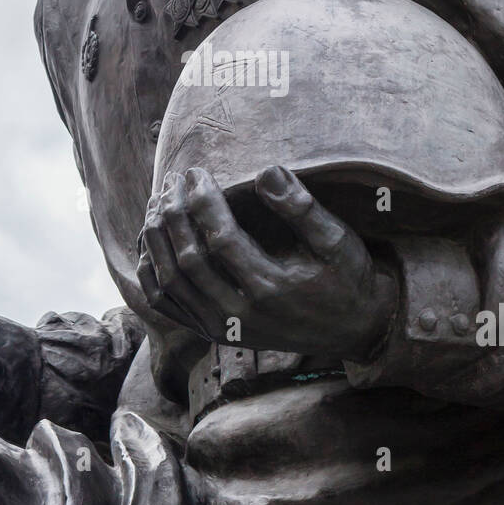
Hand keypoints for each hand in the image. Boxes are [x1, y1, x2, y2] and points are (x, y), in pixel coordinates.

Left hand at [136, 165, 397, 363]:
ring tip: (159, 201)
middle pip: (188, 260)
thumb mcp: (338, 241)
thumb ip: (302, 208)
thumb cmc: (346, 277)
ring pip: (170, 283)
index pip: (220, 240)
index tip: (195, 172)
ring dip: (157, 239)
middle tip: (173, 180)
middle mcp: (239, 316)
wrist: (352, 329)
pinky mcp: (212, 333)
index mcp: (270, 290)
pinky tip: (151, 240)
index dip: (202, 201)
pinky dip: (151, 271)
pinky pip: (167, 304)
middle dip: (174, 214)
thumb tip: (267, 171)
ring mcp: (222, 328)